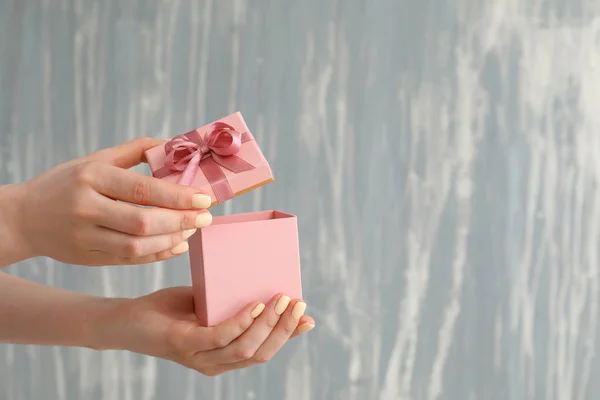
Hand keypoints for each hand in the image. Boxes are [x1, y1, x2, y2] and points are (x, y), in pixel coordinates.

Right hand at [4, 138, 213, 265]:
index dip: (177, 196)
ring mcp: (85, 237)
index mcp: (91, 177)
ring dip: (172, 240)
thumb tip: (175, 144)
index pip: (142, 189)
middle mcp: (86, 208)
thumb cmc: (67, 183)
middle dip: (181, 221)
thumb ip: (135, 151)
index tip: (204, 198)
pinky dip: (157, 255)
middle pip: (143, 222)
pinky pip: (130, 260)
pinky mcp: (88, 258)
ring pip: (137, 246)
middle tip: (206, 217)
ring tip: (192, 230)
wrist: (24, 218)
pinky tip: (177, 245)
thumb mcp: (95, 159)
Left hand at [100, 287, 315, 374]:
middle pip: (261, 352)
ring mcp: (200, 357)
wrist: (129, 318)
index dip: (289, 336)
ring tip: (281, 298)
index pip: (265, 351)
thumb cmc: (171, 310)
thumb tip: (262, 282)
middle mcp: (216, 363)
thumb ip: (232, 302)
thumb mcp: (209, 304)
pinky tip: (255, 305)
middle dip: (284, 328)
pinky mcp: (185, 345)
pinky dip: (242, 321)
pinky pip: (220, 337)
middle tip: (297, 301)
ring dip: (269, 324)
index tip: (308, 318)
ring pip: (245, 348)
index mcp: (225, 356)